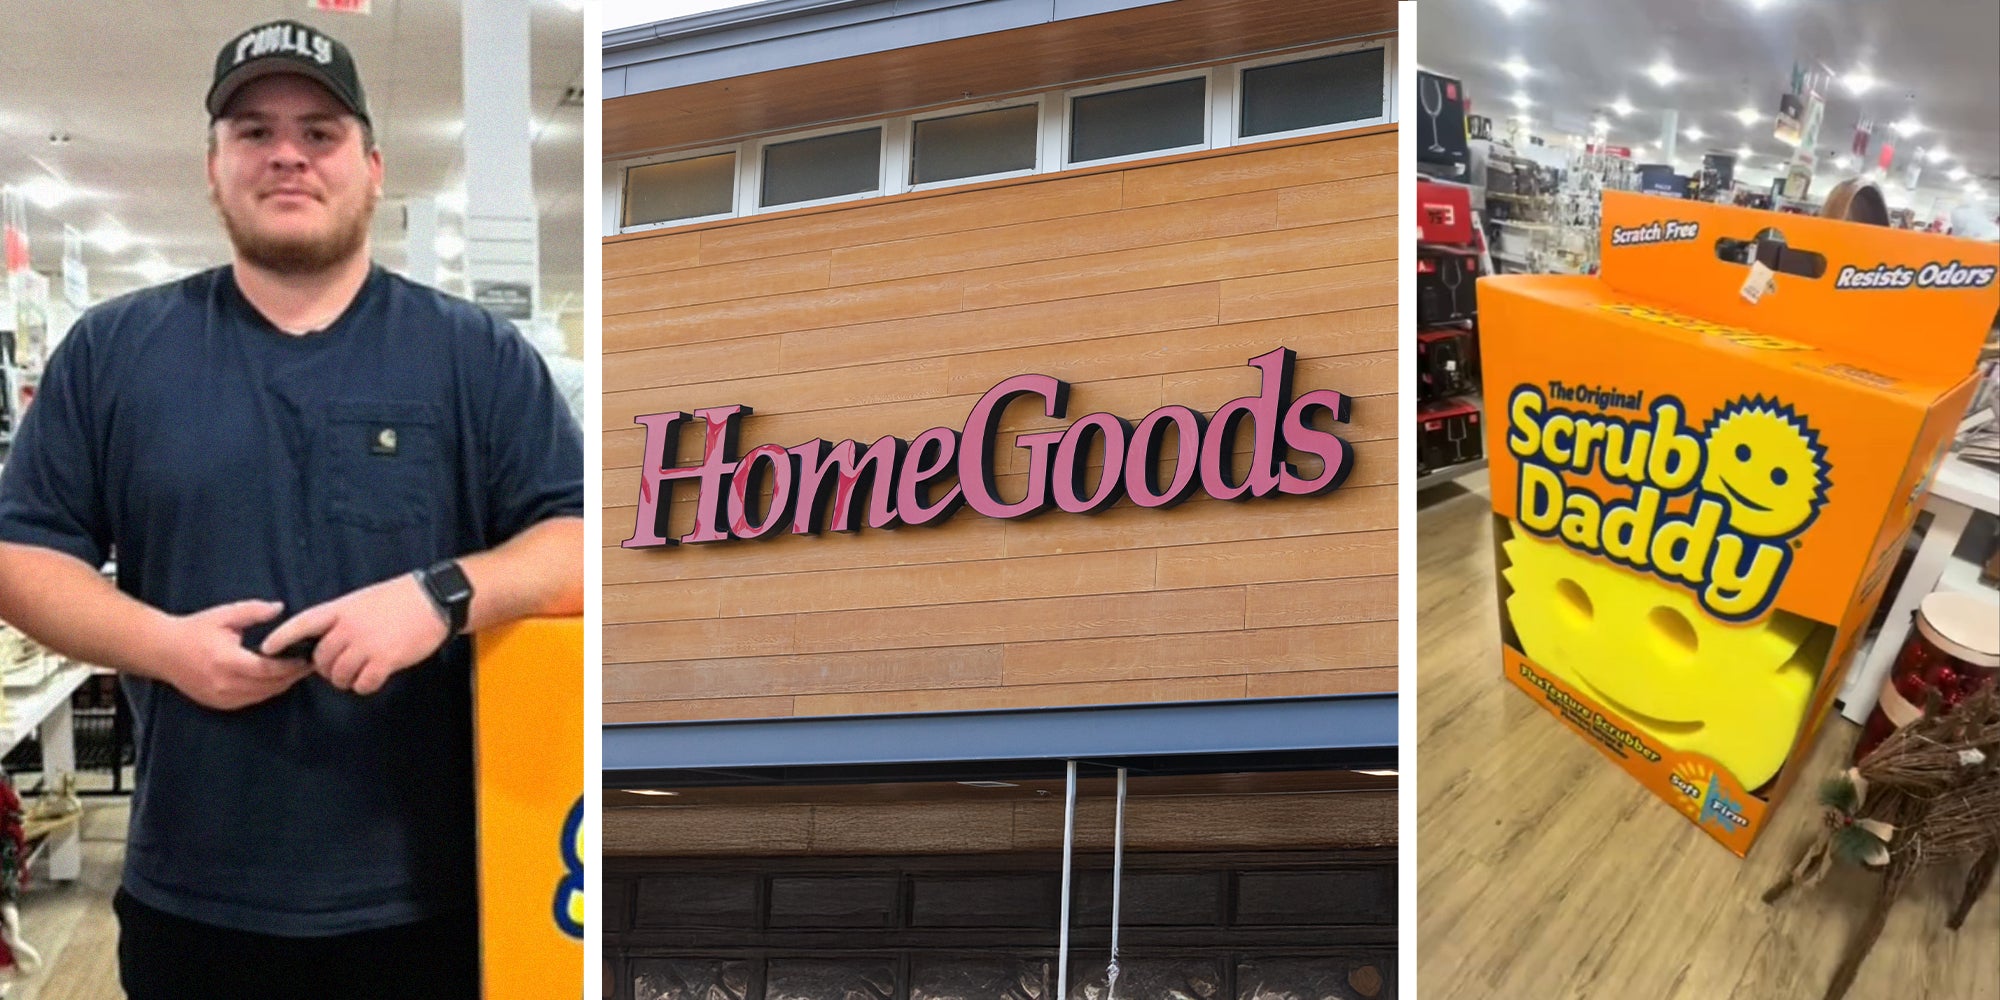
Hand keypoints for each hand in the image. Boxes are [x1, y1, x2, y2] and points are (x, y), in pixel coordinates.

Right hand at [159, 600, 311, 710]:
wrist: (161, 651)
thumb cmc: (194, 630)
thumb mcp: (224, 615)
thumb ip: (254, 612)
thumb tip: (280, 607)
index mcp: (226, 661)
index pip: (267, 669)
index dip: (291, 666)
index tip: (307, 657)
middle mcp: (224, 683)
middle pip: (269, 686)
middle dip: (291, 676)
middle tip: (308, 664)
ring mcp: (220, 697)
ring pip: (262, 696)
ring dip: (281, 685)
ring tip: (296, 671)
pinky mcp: (218, 704)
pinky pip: (250, 701)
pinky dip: (265, 692)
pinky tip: (275, 680)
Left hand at [260, 574, 448, 694]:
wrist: (434, 600)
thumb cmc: (400, 598)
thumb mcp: (363, 600)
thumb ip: (342, 619)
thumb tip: (326, 640)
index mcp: (341, 610)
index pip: (303, 623)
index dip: (282, 637)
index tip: (266, 650)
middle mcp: (349, 628)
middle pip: (321, 659)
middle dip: (327, 669)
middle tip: (341, 668)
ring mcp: (367, 645)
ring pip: (340, 675)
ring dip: (346, 680)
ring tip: (360, 673)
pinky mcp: (385, 661)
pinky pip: (363, 684)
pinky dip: (365, 686)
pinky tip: (375, 677)